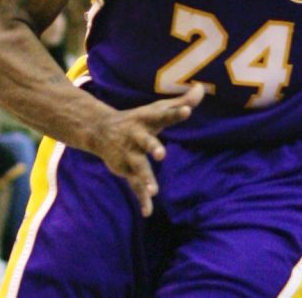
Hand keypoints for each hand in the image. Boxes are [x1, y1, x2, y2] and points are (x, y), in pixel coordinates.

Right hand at [93, 84, 203, 216]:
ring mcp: (130, 154)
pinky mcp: (125, 170)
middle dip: (152, 147)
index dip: (176, 113)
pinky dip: (141, 199)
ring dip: (145, 178)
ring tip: (154, 191)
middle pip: (146, 142)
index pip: (164, 115)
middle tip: (161, 154)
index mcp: (148, 120)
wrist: (100, 130)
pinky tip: (148, 211)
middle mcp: (137, 137)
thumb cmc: (139, 119)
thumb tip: (202, 89)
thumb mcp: (158, 109)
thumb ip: (181, 103)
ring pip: (138, 167)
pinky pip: (134, 185)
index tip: (188, 110)